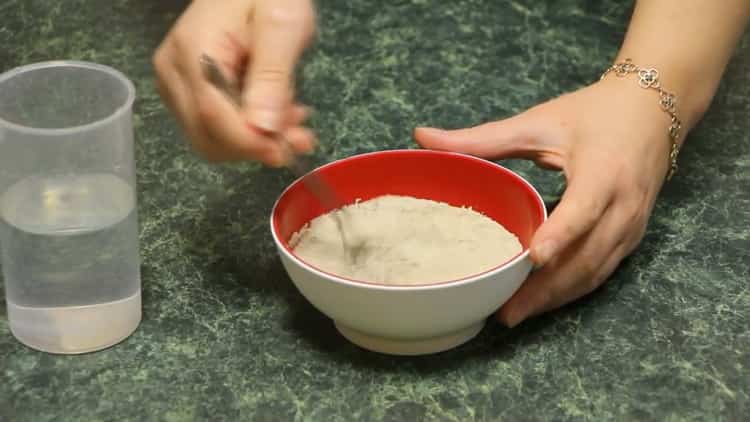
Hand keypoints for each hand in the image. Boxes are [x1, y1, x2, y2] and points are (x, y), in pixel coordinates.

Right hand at [153, 0, 316, 164]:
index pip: (212, 116)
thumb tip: (263, 128)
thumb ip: (272, 76)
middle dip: (256, 146)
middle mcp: (173, 73)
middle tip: (301, 135)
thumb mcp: (282, 25)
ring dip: (256, 141)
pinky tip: (277, 114)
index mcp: (192, 51)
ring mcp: (176, 84)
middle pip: (207, 136)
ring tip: (294, 119)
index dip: (250, 143)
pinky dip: (249, 132)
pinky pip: (215, 128)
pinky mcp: (186, 91)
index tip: (287, 150)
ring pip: (212, 139)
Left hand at [415, 78, 674, 326]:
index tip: (533, 258)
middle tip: (505, 310)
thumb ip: (482, 137)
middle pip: (587, 255)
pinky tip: (542, 302)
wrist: (654, 108)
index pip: (583, 209)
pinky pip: (602, 271)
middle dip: (546, 287)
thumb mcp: (539, 121)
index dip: (560, 235)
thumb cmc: (593, 113)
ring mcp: (632, 225)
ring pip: (595, 271)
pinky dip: (572, 290)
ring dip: (556, 297)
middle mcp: (624, 204)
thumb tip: (422, 136)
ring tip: (515, 314)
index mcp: (603, 170)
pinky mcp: (632, 237)